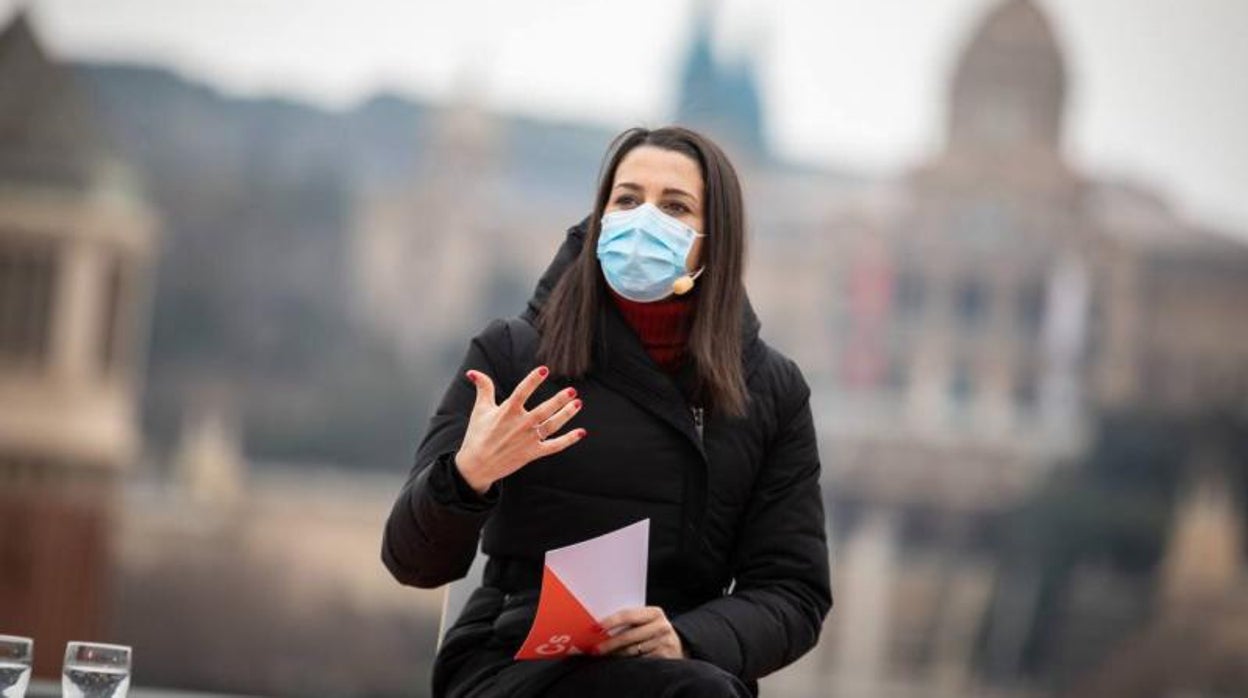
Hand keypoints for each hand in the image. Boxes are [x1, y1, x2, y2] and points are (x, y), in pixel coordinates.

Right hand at [455, 366, 585, 493]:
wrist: (477, 466)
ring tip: (578, 403)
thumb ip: (483, 388)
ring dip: (566, 414)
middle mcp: (520, 424)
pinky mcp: (533, 453)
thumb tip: (473, 372)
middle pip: (544, 410)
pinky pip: (554, 446)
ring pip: (552, 425)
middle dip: (559, 400)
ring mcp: (528, 439)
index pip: (522, 391)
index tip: (544, 369)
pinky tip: (581, 432)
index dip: (533, 380)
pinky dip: (569, 440)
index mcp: (507, 412)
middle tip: (572, 390)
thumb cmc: (478, 435)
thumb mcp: (480, 410)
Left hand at [595, 607, 685, 659]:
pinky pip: (640, 661)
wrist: (678, 645)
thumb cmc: (654, 631)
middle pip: (629, 636)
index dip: (611, 621)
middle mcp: (661, 626)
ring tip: (604, 656)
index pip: (629, 615)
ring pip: (633, 651)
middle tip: (596, 649)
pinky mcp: (664, 657)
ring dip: (616, 655)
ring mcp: (664, 643)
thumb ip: (630, 621)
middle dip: (610, 643)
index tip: (597, 628)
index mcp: (655, 613)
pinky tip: (619, 663)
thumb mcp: (647, 621)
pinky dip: (628, 662)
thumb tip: (602, 628)